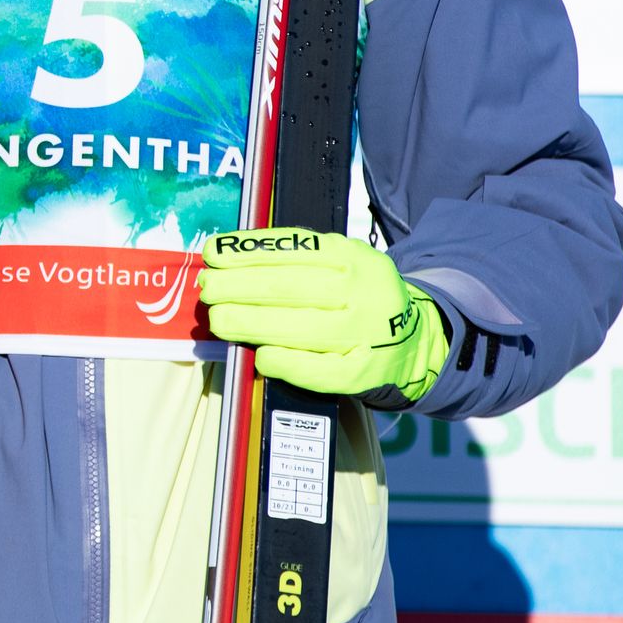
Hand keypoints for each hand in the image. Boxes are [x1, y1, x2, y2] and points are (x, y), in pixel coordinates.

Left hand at [197, 228, 448, 400]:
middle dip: (239, 287)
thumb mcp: (338, 262)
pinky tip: (260, 356)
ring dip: (251, 323)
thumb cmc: (357, 296)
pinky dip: (285, 363)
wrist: (414, 339)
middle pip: (291, 288)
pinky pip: (319, 370)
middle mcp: (365, 291)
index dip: (247, 252)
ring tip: (219, 319)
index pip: (294, 249)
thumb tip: (227, 260)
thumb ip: (293, 258)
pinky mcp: (364, 372)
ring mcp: (368, 334)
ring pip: (300, 328)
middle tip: (208, 289)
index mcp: (354, 257)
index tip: (212, 256)